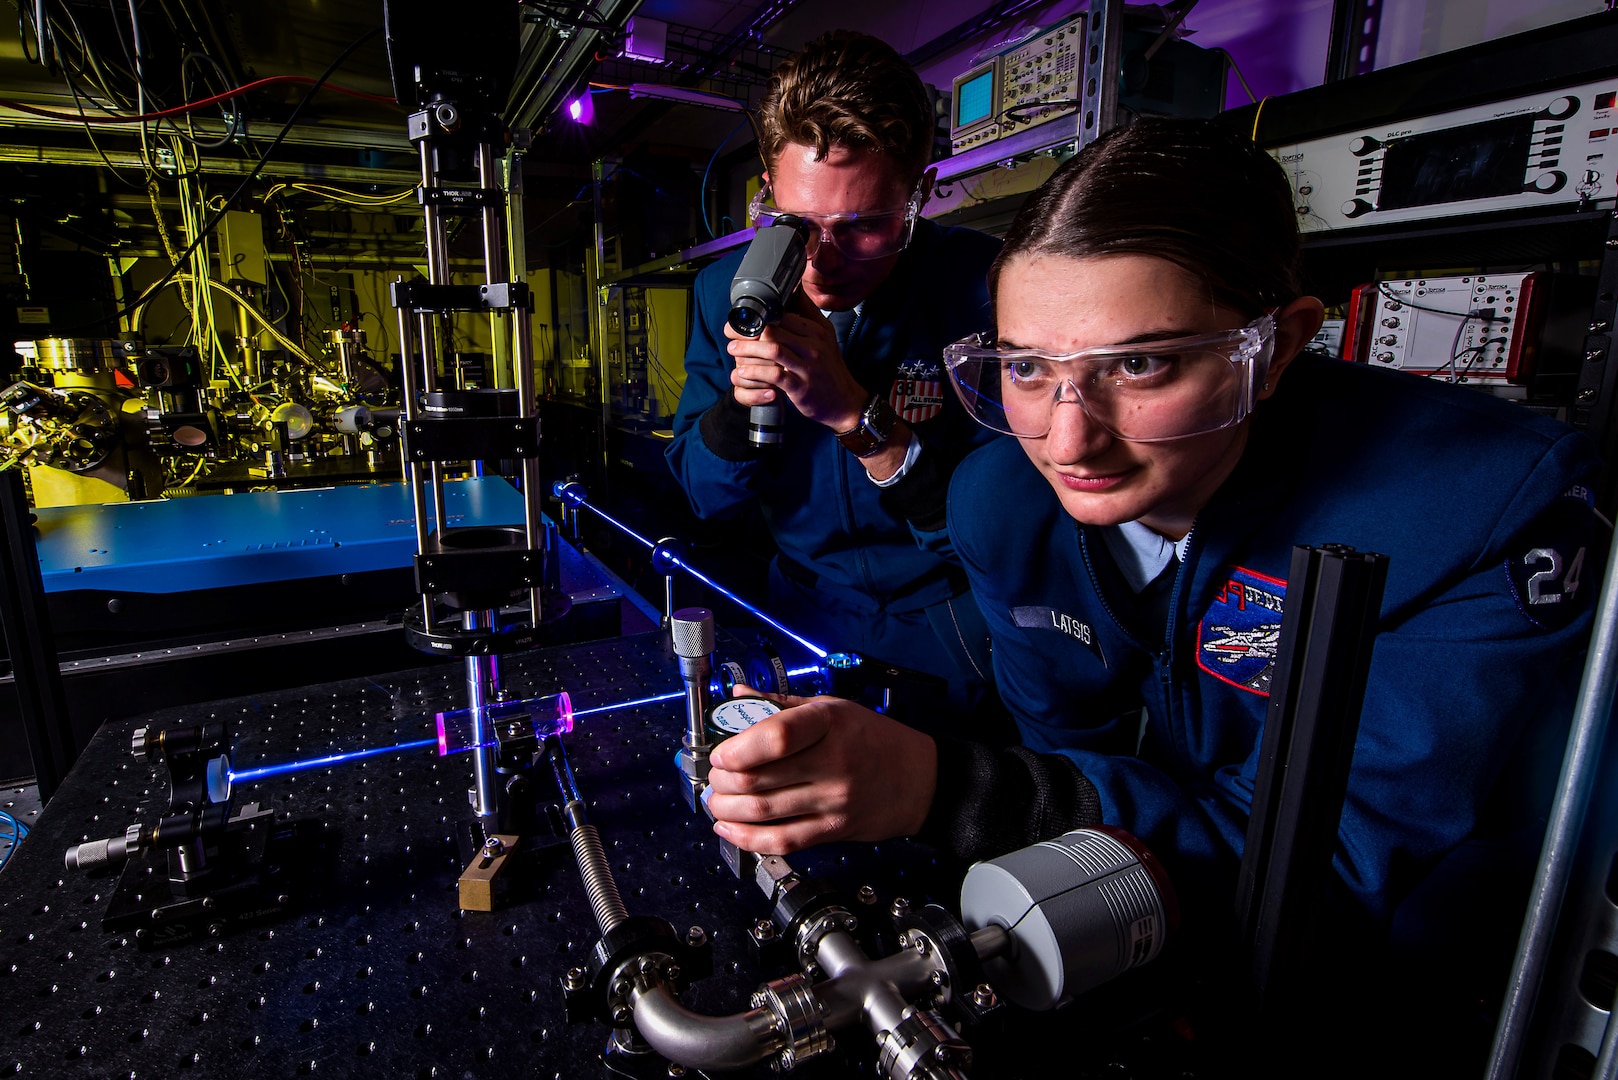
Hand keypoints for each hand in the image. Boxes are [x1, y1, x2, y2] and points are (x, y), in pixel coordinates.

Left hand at [705, 691, 937, 853]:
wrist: (920, 780)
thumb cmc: (876, 739)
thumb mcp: (833, 708)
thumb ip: (782, 705)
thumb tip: (738, 696)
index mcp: (830, 724)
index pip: (777, 737)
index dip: (737, 747)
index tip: (721, 751)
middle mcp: (833, 763)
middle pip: (759, 778)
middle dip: (723, 779)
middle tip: (715, 775)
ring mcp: (833, 801)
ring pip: (763, 812)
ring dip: (727, 809)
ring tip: (718, 800)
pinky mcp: (832, 830)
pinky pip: (782, 841)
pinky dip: (747, 838)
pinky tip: (730, 829)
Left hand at [724, 291, 868, 431]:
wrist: (845, 402)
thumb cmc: (829, 368)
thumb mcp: (826, 336)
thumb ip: (808, 313)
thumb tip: (795, 286)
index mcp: (817, 330)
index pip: (783, 315)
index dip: (760, 317)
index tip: (744, 320)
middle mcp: (814, 345)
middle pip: (775, 329)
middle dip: (749, 332)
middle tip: (732, 334)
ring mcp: (808, 366)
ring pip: (773, 349)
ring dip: (748, 349)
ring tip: (733, 349)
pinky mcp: (801, 387)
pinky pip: (773, 375)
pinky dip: (755, 372)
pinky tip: (742, 372)